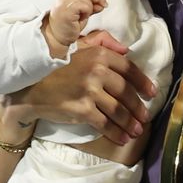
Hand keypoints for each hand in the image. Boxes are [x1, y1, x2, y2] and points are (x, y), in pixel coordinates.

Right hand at [0, 43, 156, 145]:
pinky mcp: (82, 110)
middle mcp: (96, 72)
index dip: (143, 82)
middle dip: (138, 108)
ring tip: (137, 131)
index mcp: (99, 54)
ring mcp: (89, 92)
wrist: (30, 86)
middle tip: (145, 117)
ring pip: (118, 110)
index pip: (129, 69)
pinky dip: (116, 133)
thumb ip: (102, 43)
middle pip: (126, 92)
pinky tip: (122, 138)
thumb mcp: (78, 46)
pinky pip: (105, 123)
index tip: (151, 93)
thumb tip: (126, 50)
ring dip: (130, 123)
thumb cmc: (55, 66)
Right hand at [42, 0, 107, 55]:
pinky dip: (87, 10)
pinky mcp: (66, 10)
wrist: (55, 39)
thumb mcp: (82, 16)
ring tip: (85, 16)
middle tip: (104, 5)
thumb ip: (90, 8)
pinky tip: (83, 17)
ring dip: (90, 7)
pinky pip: (83, 4)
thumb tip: (101, 4)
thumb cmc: (66, 29)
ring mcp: (64, 3)